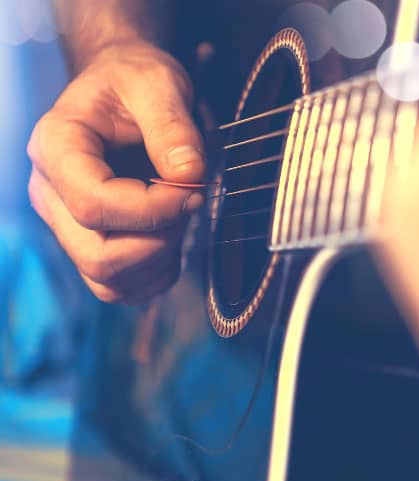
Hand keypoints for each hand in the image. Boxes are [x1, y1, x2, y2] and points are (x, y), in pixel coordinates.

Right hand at [28, 40, 204, 302]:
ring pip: (107, 280)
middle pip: (98, 255)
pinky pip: (118, 287)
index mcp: (56, 147)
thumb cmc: (134, 81)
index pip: (95, 205)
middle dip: (160, 239)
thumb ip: (173, 126)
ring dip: (160, 259)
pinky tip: (173, 236)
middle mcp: (51, 193)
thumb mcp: (159, 83)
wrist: (124, 86)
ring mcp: (67, 224)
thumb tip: (188, 174)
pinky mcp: (89, 243)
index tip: (193, 186)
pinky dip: (155, 274)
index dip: (154, 209)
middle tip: (190, 200)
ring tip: (180, 214)